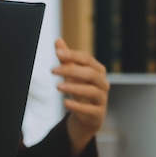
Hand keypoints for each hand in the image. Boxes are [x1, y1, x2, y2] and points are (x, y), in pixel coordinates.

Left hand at [52, 38, 108, 156]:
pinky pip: (90, 109)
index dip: (73, 55)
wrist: (87, 116)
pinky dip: (78, 106)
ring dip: (74, 87)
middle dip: (71, 71)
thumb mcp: (73, 75)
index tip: (57, 53)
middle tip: (52, 70)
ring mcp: (102, 99)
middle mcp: (103, 83)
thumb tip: (58, 40)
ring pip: (92, 91)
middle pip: (90, 74)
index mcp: (98, 70)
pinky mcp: (98, 114)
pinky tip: (65, 102)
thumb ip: (67, 59)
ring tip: (57, 86)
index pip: (87, 59)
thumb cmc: (81, 90)